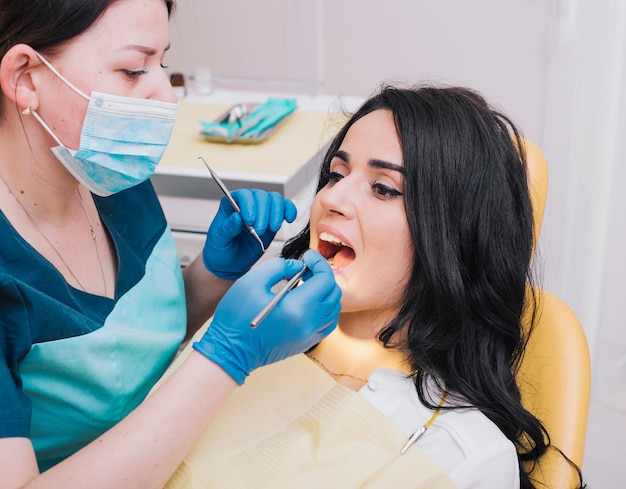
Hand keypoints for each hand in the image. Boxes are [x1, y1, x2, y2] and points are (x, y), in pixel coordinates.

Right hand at [193, 250, 340, 384]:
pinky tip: (310, 302)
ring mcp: (309, 336)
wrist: (230, 351)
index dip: (319, 262)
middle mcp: (308, 324)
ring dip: (325, 292)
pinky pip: (328, 323)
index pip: (325, 279)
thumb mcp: (252, 282)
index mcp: (297, 308)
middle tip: (306, 268)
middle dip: (323, 275)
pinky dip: (325, 309)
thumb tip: (297, 266)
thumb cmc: (236, 318)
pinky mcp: (306, 343)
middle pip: (333, 293)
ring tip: (307, 284)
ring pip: (334, 309)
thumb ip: (278, 267)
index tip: (309, 256)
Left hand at [202, 189, 296, 279]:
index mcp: (230, 204)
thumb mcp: (219, 240)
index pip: (243, 195)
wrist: (230, 262)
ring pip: (275, 199)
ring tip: (273, 228)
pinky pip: (285, 207)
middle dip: (264, 213)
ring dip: (277, 213)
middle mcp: (247, 203)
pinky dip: (289, 210)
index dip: (249, 205)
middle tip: (260, 230)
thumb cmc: (221, 249)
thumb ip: (228, 228)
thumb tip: (237, 217)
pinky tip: (289, 219)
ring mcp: (262, 210)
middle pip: (261, 196)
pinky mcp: (273, 218)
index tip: (250, 221)